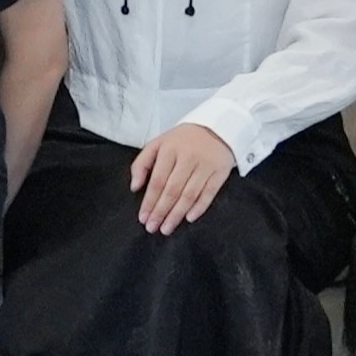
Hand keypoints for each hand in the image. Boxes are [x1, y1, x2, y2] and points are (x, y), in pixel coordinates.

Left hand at [128, 120, 242, 236]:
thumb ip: (142, 163)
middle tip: (153, 227)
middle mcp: (188, 157)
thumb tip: (134, 187)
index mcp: (169, 149)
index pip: (157, 180)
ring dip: (177, 214)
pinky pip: (209, 193)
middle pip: (172, 190)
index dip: (149, 201)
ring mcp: (205, 165)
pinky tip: (189, 218)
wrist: (217, 127)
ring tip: (167, 228)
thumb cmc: (182, 140)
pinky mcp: (220, 172)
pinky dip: (199, 207)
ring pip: (189, 194)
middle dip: (161, 211)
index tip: (143, 217)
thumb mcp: (158, 143)